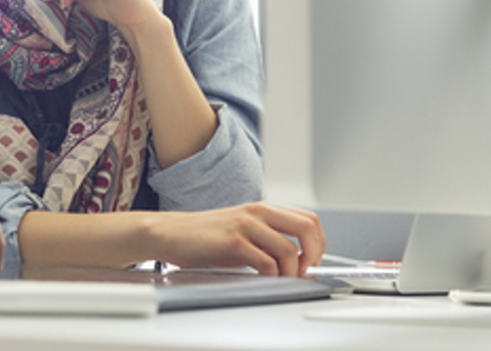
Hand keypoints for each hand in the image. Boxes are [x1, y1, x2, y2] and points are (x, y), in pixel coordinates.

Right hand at [145, 204, 324, 276]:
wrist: (171, 233)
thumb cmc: (206, 236)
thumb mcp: (244, 231)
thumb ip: (269, 239)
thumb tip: (298, 259)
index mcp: (263, 209)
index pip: (309, 219)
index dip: (319, 242)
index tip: (313, 260)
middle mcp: (257, 212)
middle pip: (307, 227)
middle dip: (314, 254)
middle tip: (305, 271)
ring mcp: (245, 225)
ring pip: (288, 249)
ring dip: (291, 272)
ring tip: (281, 280)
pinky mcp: (232, 242)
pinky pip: (266, 262)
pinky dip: (271, 276)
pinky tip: (263, 279)